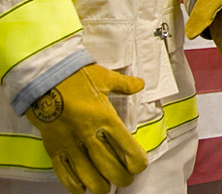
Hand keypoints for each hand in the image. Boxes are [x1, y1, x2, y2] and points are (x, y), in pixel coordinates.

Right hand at [25, 64, 147, 193]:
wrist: (44, 78)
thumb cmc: (76, 77)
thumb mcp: (105, 78)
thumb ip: (125, 84)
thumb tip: (140, 84)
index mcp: (105, 118)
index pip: (126, 146)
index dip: (136, 161)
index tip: (140, 167)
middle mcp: (88, 134)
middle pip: (109, 165)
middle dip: (121, 177)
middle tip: (126, 181)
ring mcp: (70, 143)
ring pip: (87, 174)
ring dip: (99, 185)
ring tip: (106, 189)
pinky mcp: (53, 148)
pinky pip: (63, 171)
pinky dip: (73, 184)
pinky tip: (82, 189)